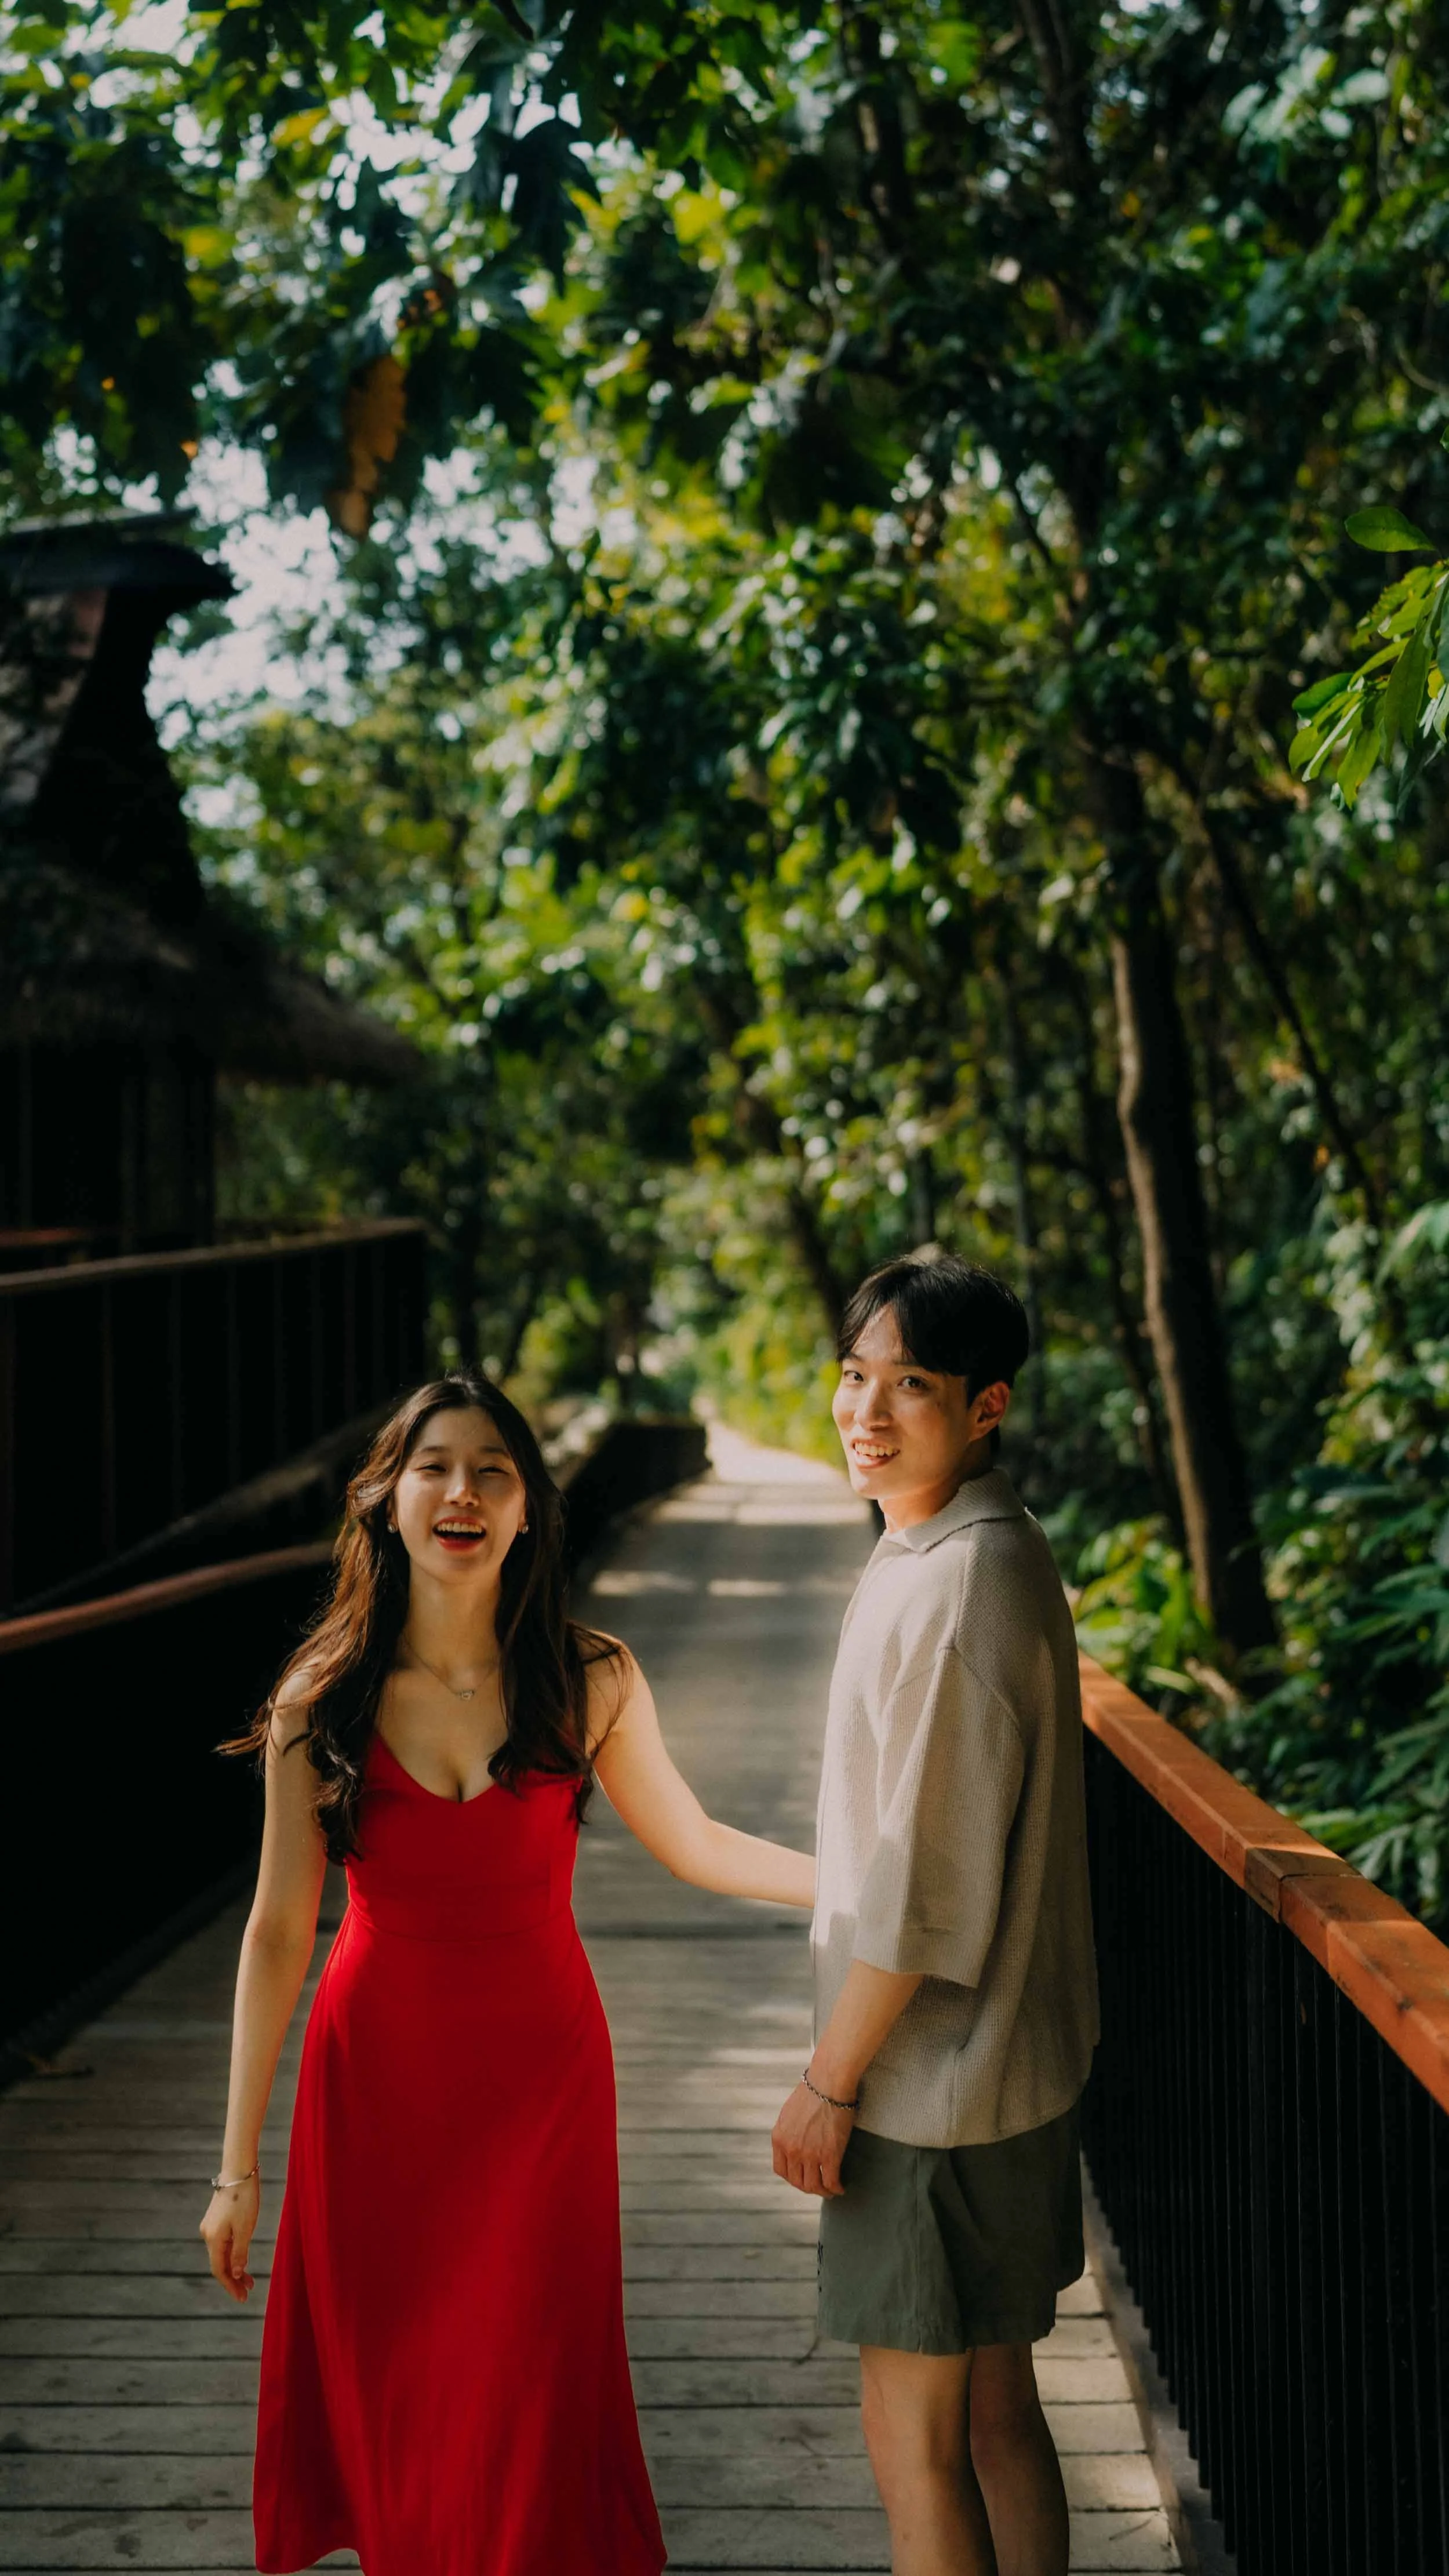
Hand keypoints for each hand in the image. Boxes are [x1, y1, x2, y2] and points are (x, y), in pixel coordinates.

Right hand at [200, 2178, 259, 2301]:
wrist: (238, 2170)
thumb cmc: (244, 2199)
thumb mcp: (245, 2228)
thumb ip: (240, 2253)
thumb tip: (235, 2275)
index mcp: (213, 2239)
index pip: (219, 2271)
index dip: (230, 2286)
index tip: (243, 2299)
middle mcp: (207, 2234)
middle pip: (219, 2264)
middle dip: (233, 2280)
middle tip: (248, 2292)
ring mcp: (210, 2227)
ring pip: (221, 2254)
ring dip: (234, 2267)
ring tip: (249, 2279)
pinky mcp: (215, 2219)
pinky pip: (222, 2244)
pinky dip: (233, 2254)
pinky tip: (242, 2259)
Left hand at [771, 2081, 853, 2197]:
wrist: (829, 2082)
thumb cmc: (813, 2091)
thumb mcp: (789, 2112)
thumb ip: (789, 2131)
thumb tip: (795, 2141)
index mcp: (779, 2138)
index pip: (781, 2170)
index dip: (792, 2177)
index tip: (802, 2177)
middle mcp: (791, 2150)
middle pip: (797, 2181)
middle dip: (808, 2187)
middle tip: (819, 2187)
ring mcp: (810, 2154)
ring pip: (813, 2186)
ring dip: (822, 2192)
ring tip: (830, 2191)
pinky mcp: (829, 2155)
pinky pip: (831, 2181)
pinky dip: (836, 2188)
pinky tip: (841, 2187)